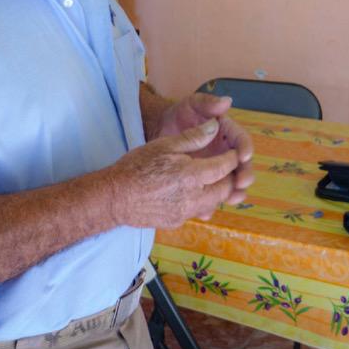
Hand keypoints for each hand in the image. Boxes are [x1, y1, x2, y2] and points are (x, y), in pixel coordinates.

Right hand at [106, 120, 240, 228]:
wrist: (114, 197)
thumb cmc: (136, 167)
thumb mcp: (164, 145)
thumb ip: (193, 137)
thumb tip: (214, 126)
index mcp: (191, 175)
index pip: (224, 167)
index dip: (232, 158)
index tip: (234, 152)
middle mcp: (192, 197)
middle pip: (224, 189)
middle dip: (230, 178)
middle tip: (227, 167)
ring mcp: (185, 212)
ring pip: (213, 203)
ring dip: (217, 191)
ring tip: (213, 180)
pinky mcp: (176, 222)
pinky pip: (197, 211)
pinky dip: (202, 201)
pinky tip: (194, 193)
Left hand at [158, 93, 254, 203]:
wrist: (158, 132)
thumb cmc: (177, 115)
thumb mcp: (191, 105)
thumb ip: (207, 103)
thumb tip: (227, 102)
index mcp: (227, 134)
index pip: (241, 141)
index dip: (245, 148)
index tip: (243, 156)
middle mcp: (225, 152)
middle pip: (241, 166)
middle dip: (244, 175)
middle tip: (241, 183)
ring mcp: (216, 168)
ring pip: (229, 184)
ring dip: (233, 192)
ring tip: (231, 199)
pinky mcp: (204, 182)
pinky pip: (210, 195)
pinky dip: (210, 204)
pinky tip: (206, 212)